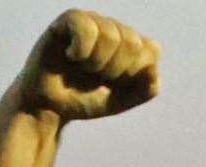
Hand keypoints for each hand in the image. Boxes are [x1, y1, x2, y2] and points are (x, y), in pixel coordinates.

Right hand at [16, 10, 159, 121]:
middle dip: (115, 70)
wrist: (51, 107)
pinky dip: (81, 50)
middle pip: (133, 43)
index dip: (133, 74)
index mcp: (131, 45)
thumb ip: (146, 89)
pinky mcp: (68, 20)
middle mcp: (114, 28)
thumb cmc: (85, 100)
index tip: (115, 83)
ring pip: (111, 35)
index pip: (152, 50)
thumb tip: (154, 69)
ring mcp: (92, 22)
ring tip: (83, 68)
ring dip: (96, 63)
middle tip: (96, 76)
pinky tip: (71, 57)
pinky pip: (85, 26)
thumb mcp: (122, 100)